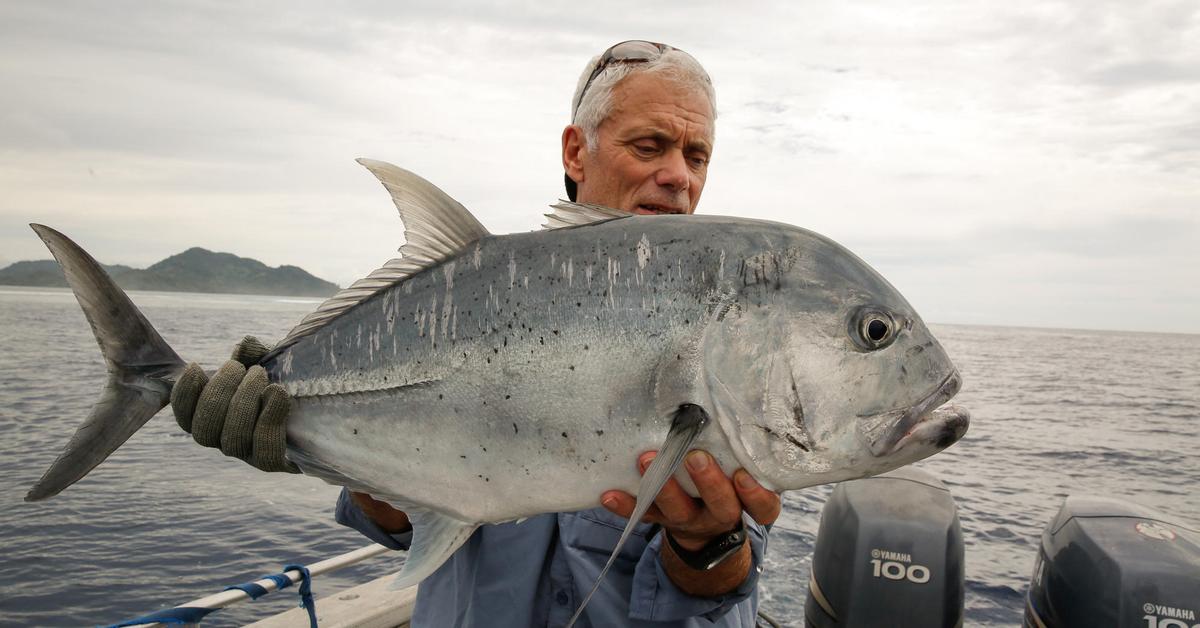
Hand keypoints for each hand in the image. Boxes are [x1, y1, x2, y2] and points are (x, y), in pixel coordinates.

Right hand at [170, 336, 297, 472]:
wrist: (326, 404)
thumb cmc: (290, 378)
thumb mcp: (271, 361)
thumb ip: (253, 352)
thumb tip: (245, 346)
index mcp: (216, 417)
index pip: (185, 418)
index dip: (183, 396)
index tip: (195, 366)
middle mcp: (228, 441)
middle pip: (205, 431)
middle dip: (219, 394)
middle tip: (244, 369)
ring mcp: (253, 455)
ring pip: (232, 442)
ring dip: (243, 403)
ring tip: (261, 375)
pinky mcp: (281, 464)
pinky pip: (266, 454)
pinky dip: (268, 420)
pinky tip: (277, 394)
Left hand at [600, 450, 780, 549]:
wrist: (705, 527)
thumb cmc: (729, 480)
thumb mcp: (744, 466)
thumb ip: (745, 446)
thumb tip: (743, 394)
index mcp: (746, 502)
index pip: (763, 507)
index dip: (755, 496)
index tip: (744, 476)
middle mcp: (720, 513)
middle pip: (720, 505)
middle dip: (708, 483)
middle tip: (695, 457)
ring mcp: (689, 519)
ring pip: (678, 510)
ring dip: (662, 487)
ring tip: (647, 459)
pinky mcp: (662, 520)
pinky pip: (643, 515)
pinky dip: (626, 505)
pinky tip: (608, 493)